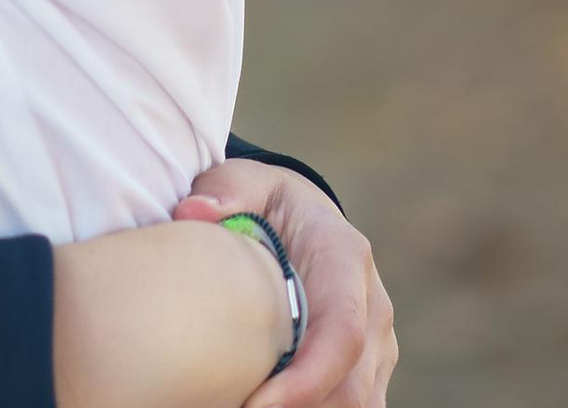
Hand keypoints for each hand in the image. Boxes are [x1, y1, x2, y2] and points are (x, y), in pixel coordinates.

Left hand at [175, 161, 396, 407]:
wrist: (304, 216)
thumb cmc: (266, 202)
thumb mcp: (245, 182)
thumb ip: (224, 193)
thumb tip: (191, 212)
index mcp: (345, 258)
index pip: (341, 332)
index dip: (306, 379)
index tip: (256, 403)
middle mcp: (373, 307)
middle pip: (352, 387)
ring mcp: (377, 344)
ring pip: (357, 405)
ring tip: (243, 406)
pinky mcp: (368, 370)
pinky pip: (348, 405)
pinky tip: (261, 404)